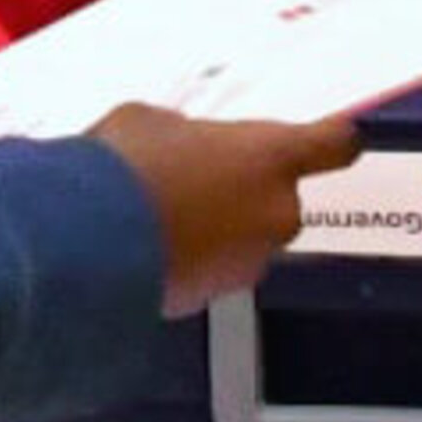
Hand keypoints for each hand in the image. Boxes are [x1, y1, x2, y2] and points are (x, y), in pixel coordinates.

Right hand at [90, 103, 362, 313]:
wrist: (82, 244)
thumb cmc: (123, 171)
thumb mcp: (153, 122)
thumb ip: (190, 134)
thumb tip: (183, 145)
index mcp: (272, 157)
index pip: (333, 145)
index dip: (332, 140)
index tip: (338, 137)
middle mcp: (274, 214)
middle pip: (277, 197)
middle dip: (243, 190)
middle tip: (193, 175)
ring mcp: (246, 262)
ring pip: (241, 236)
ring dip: (214, 225)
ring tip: (157, 210)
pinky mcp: (210, 298)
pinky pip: (210, 268)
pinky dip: (189, 257)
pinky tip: (147, 240)